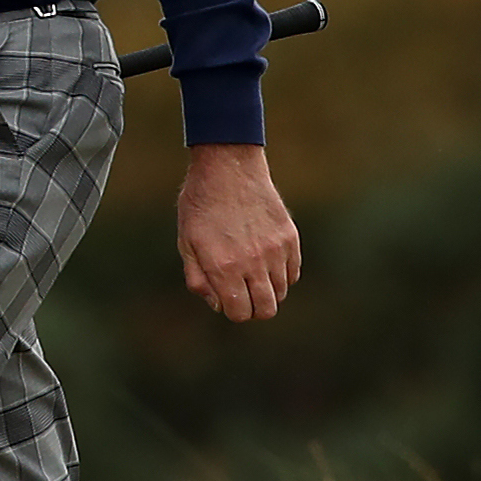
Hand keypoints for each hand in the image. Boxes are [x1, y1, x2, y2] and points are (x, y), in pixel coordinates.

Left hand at [176, 142, 299, 321]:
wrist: (228, 167)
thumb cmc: (201, 204)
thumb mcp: (187, 242)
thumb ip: (199, 279)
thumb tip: (218, 304)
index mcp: (223, 266)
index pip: (239, 313)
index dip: (232, 310)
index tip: (227, 299)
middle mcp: (252, 262)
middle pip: (266, 309)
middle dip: (252, 308)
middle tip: (242, 292)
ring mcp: (275, 250)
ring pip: (281, 292)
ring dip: (267, 289)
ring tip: (252, 270)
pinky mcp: (290, 237)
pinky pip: (293, 273)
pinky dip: (282, 273)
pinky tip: (266, 259)